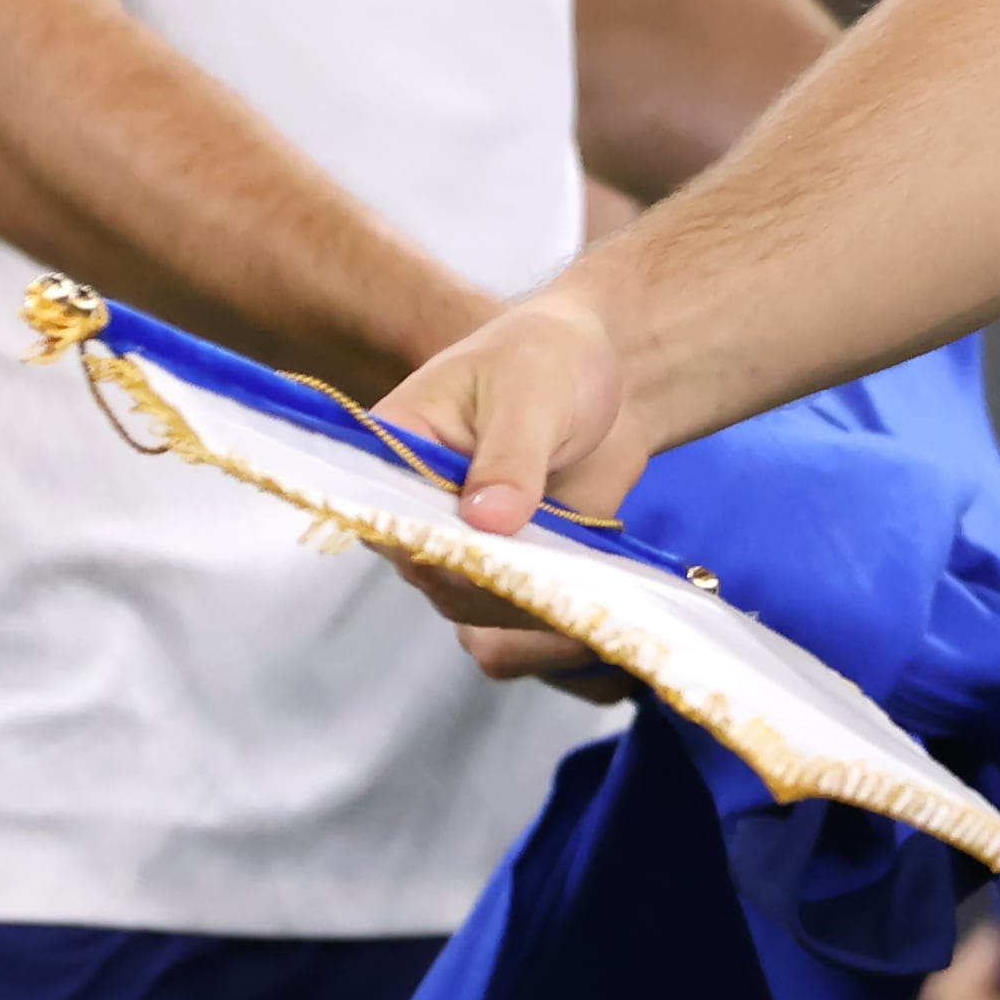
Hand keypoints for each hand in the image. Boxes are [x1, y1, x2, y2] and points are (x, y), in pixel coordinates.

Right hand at [374, 283, 645, 676]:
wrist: (607, 376)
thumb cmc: (551, 358)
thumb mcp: (531, 387)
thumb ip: (510, 452)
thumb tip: (485, 519)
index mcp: (392, 461)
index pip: (395, 525)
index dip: (444, 551)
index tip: (504, 559)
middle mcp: (417, 521)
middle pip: (443, 583)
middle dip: (507, 592)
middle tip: (575, 583)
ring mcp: (465, 556)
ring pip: (483, 622)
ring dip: (541, 626)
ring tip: (602, 610)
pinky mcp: (513, 578)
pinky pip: (522, 632)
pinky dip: (561, 641)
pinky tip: (606, 636)